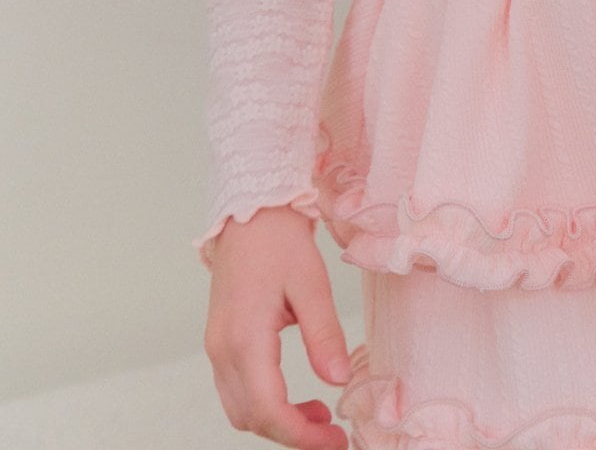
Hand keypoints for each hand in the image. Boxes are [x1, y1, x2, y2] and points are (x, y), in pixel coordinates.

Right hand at [203, 204, 353, 447]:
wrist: (250, 210)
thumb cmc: (280, 240)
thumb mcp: (311, 283)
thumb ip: (323, 334)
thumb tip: (338, 381)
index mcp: (244, 338)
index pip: (269, 410)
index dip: (302, 435)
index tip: (335, 440)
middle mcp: (222, 350)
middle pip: (251, 418)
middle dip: (291, 433)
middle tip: (332, 433)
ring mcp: (216, 346)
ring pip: (240, 409)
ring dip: (276, 421)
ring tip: (318, 414)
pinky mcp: (220, 340)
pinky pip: (236, 390)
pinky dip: (264, 403)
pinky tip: (295, 395)